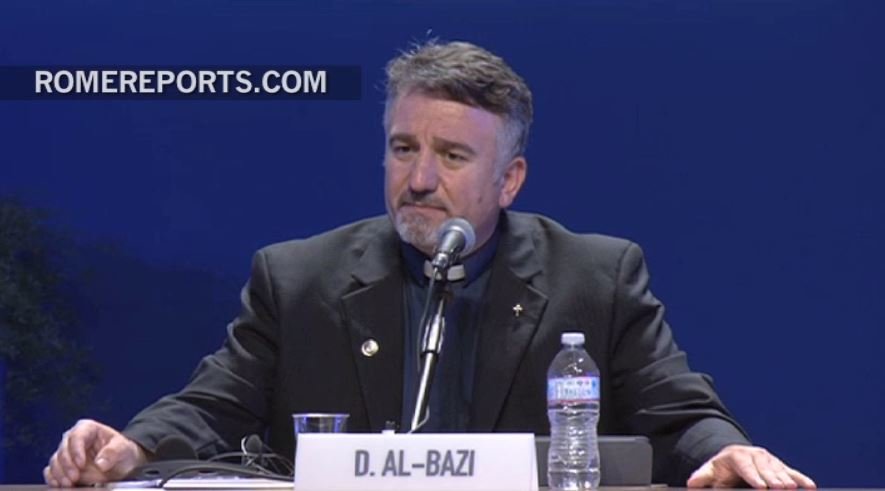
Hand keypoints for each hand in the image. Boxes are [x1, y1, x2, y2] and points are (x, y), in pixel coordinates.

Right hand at [44, 419, 147, 486]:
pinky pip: (51, 471)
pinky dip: (54, 478)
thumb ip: (112, 453)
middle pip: (63, 450)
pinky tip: (60, 484)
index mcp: (88, 429)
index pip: (76, 436)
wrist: (121, 463)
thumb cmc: (122, 451)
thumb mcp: (123, 448)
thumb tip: (100, 463)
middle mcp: (74, 439)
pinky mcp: (63, 466)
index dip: (76, 451)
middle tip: (74, 477)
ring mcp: (67, 453)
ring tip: (69, 483)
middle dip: (67, 465)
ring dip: (60, 474)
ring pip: (55, 461)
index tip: (81, 464)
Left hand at [687, 445, 815, 488]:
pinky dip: (801, 479)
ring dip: (788, 480)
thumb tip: (691, 484)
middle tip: (780, 489)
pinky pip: (792, 472)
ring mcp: (770, 461)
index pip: (747, 468)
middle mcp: (756, 456)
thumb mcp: (710, 471)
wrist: (735, 457)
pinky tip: (810, 487)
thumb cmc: (722, 468)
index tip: (761, 487)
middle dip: (773, 480)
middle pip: (766, 470)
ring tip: (792, 489)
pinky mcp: (781, 466)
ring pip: (780, 471)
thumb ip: (702, 478)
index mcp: (738, 456)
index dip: (754, 477)